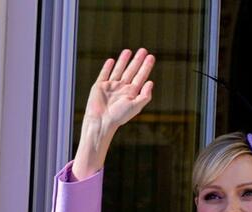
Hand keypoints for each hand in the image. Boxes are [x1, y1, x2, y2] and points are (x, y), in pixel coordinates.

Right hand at [73, 48, 154, 177]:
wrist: (101, 121)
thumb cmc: (119, 116)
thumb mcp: (135, 106)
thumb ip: (145, 95)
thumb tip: (151, 82)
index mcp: (132, 93)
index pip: (141, 77)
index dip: (146, 67)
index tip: (151, 57)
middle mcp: (122, 89)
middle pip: (131, 71)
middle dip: (137, 61)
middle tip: (144, 50)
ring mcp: (111, 87)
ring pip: (119, 70)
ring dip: (124, 61)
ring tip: (128, 51)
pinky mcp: (99, 86)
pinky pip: (104, 74)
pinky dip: (107, 67)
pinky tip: (112, 60)